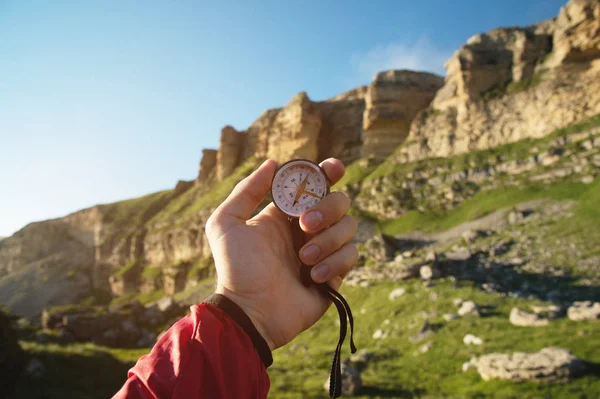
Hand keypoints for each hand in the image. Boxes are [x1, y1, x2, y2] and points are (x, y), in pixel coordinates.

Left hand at [205, 158, 357, 349]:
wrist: (251, 312)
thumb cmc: (236, 269)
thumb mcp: (226, 224)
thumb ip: (245, 190)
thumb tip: (273, 163)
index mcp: (286, 214)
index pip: (315, 184)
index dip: (328, 172)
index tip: (332, 168)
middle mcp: (308, 229)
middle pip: (339, 201)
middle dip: (326, 209)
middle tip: (304, 226)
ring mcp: (324, 250)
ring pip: (349, 226)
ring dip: (327, 240)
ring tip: (302, 259)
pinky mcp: (335, 274)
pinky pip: (351, 255)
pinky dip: (334, 262)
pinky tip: (312, 277)